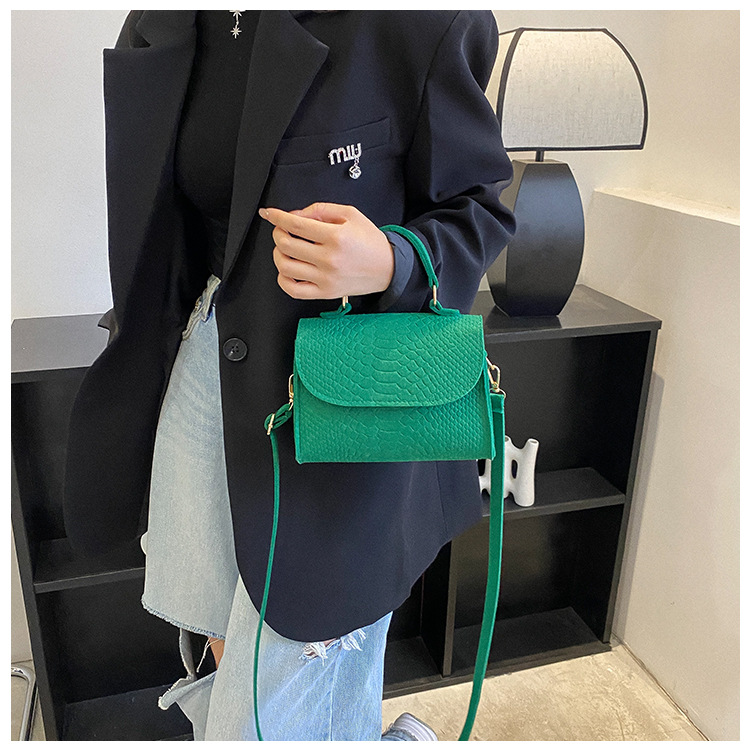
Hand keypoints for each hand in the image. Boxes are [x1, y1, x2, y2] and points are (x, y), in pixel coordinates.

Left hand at [259, 202, 394, 299]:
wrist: (387, 268)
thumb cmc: (369, 241)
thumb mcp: (350, 214)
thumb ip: (321, 209)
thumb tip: (295, 215)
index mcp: (336, 237)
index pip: (296, 224)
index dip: (277, 217)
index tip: (269, 213)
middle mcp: (329, 259)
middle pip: (286, 245)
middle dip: (277, 233)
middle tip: (281, 229)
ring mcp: (326, 279)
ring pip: (285, 267)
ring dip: (278, 254)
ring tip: (285, 249)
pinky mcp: (325, 293)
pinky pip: (293, 290)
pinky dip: (283, 279)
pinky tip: (287, 270)